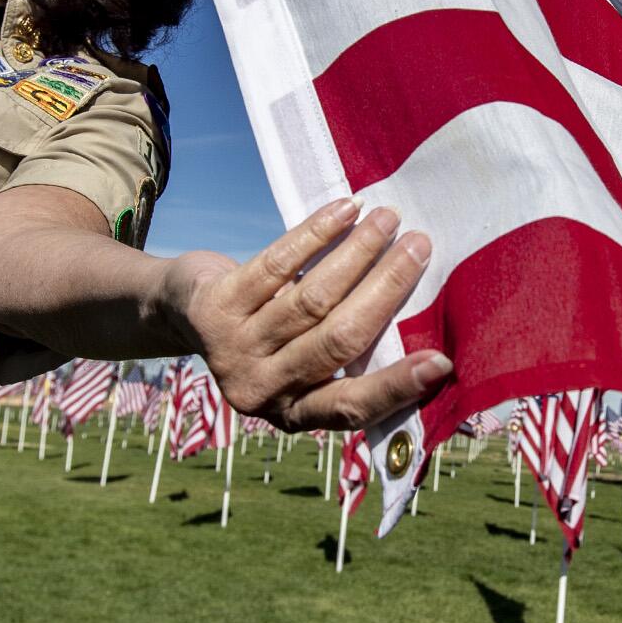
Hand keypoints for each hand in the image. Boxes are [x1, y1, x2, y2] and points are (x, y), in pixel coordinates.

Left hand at [158, 199, 452, 430]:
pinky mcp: (212, 308)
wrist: (179, 314)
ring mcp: (233, 350)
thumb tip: (431, 324)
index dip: (397, 386)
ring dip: (358, 251)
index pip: (352, 406)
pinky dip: (316, 233)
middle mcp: (262, 391)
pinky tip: (345, 210)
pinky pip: (277, 264)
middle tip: (421, 245)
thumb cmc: (269, 334)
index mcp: (295, 412)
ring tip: (388, 218)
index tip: (442, 362)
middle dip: (387, 288)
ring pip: (312, 298)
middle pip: (339, 340)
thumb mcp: (303, 360)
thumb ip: (349, 354)